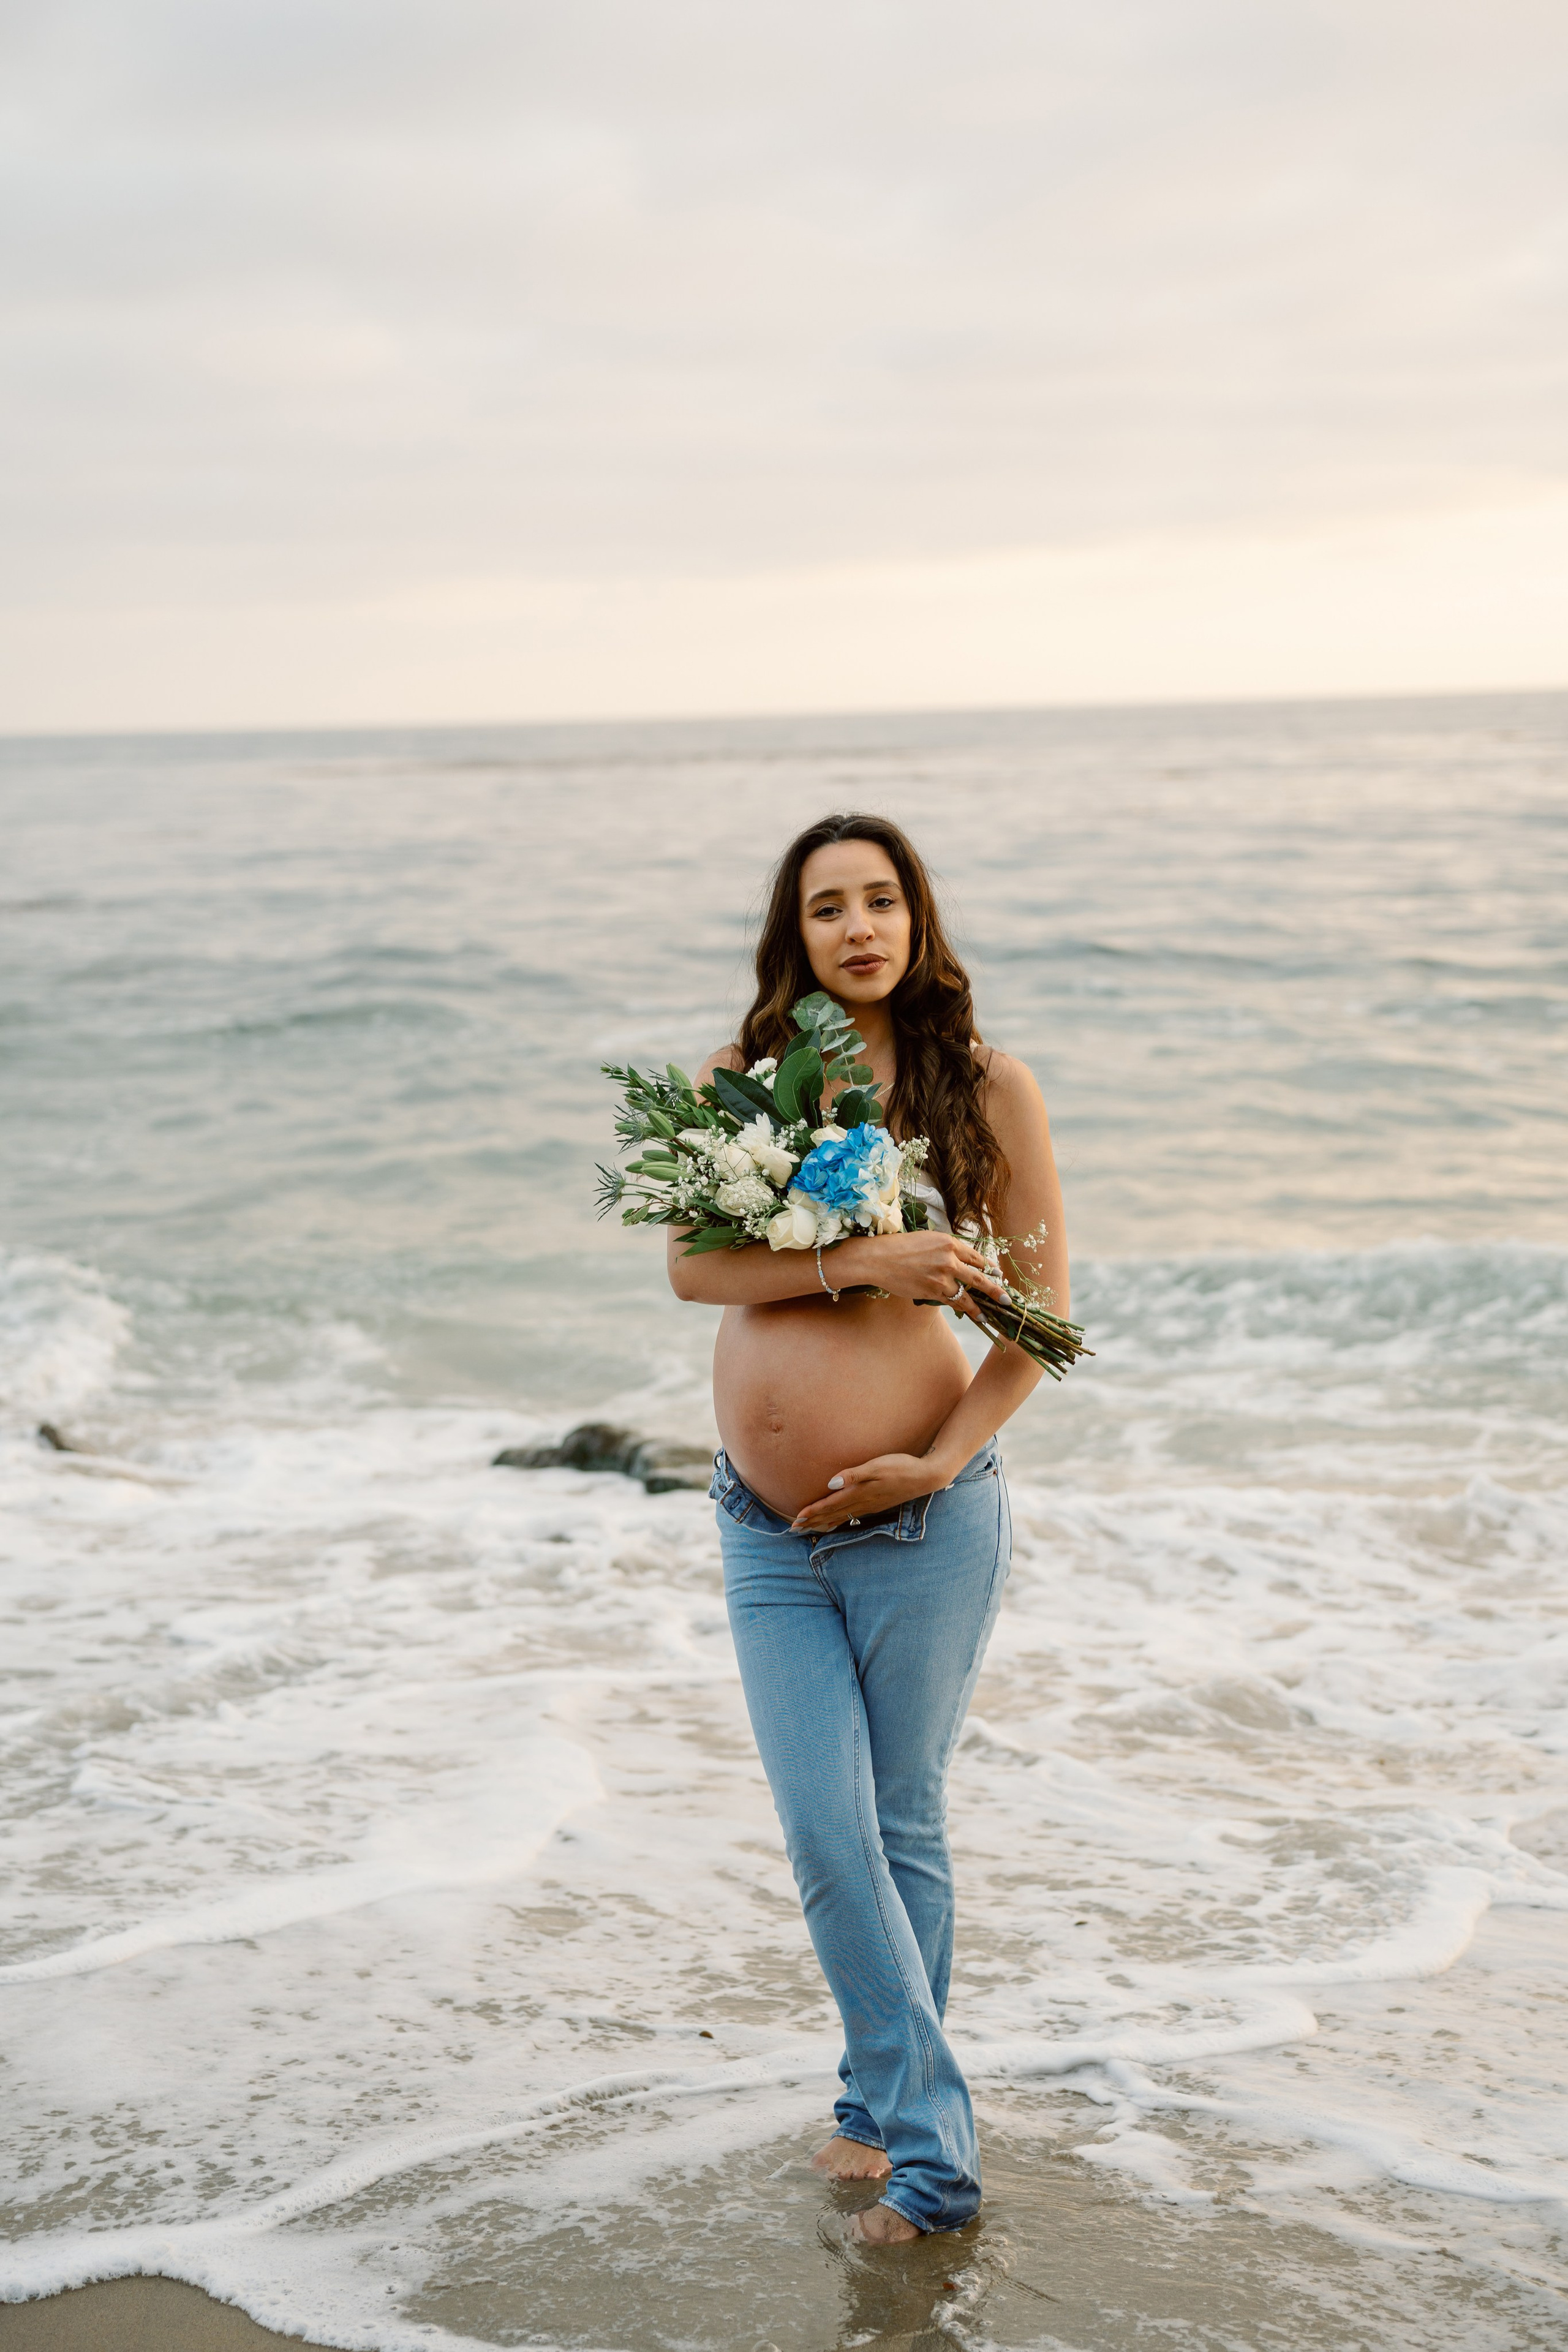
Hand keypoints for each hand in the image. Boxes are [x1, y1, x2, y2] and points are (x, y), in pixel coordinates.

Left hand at [789, 1452, 955, 1534]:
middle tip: (794, 1530)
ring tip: (811, 1528)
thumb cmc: (901, 1467)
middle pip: (833, 1514)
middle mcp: (863, 1503)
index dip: (812, 1512)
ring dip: (825, 1522)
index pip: (830, 1505)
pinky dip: (840, 1519)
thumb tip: (831, 1483)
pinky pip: (853, 1515)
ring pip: (842, 1517)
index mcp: (859, 1493)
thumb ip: (854, 1475)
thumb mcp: (877, 1466)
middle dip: (813, 1522)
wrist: (927, 1476)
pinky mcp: (878, 1504)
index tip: (796, 1520)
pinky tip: (839, 1520)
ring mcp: (871, 1505)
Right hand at [846, 1229, 1006, 1319]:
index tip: (997, 1274)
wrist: (879, 1258)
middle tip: (1007, 1300)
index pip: (976, 1257)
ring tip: (988, 1315)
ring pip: (967, 1295)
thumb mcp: (929, 1239)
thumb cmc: (901, 1246)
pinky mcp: (932, 1292)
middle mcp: (949, 1259)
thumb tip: (961, 1261)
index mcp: (949, 1242)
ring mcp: (941, 1277)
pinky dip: (961, 1308)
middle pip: (979, 1277)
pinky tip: (969, 1313)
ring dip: (979, 1306)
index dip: (989, 1268)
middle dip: (995, 1290)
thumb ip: (947, 1249)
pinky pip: (952, 1302)